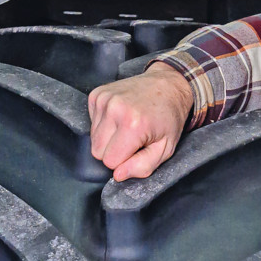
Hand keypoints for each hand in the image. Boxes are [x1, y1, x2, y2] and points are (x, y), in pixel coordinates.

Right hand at [87, 65, 194, 181]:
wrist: (168, 85)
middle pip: (97, 151)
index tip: (136, 149)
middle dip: (113, 151)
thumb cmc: (168, 118)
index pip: (110, 161)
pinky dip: (104, 124)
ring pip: (93, 139)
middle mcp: (114, 109)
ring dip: (108, 137)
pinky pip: (92, 123)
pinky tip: (120, 116)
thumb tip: (118, 175)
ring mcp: (104, 99)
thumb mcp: (165, 149)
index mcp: (133, 125)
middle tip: (132, 139)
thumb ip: (142, 166)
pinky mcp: (97, 94)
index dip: (123, 161)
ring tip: (127, 126)